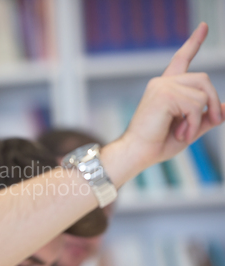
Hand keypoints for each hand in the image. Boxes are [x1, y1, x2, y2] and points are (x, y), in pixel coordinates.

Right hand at [122, 22, 224, 167]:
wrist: (137, 152)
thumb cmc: (157, 143)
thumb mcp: (189, 129)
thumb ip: (206, 117)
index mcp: (166, 87)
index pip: (182, 59)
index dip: (194, 42)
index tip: (204, 26)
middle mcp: (162, 82)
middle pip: (203, 79)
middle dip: (213, 102)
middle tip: (213, 121)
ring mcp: (162, 86)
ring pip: (202, 95)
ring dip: (200, 118)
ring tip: (184, 132)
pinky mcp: (164, 95)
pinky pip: (195, 106)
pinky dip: (194, 123)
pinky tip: (180, 132)